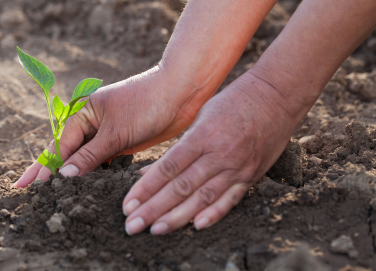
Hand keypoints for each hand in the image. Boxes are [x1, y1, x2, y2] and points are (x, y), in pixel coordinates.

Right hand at [12, 66, 214, 187]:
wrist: (180, 95)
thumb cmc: (146, 105)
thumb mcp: (115, 132)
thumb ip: (89, 156)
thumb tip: (63, 175)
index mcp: (84, 113)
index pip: (59, 146)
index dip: (44, 168)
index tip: (28, 187)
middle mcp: (92, 124)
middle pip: (66, 152)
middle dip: (49, 172)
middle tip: (27, 191)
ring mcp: (107, 134)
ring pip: (84, 159)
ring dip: (72, 176)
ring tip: (54, 196)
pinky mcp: (122, 143)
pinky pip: (102, 162)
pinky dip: (94, 174)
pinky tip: (86, 188)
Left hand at [122, 72, 300, 234]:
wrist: (277, 95)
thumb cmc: (233, 101)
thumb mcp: (201, 116)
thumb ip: (179, 146)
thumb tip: (151, 172)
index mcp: (202, 135)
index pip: (167, 168)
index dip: (146, 189)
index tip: (128, 204)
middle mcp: (218, 154)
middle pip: (180, 187)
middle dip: (153, 208)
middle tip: (133, 225)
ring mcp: (237, 166)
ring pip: (203, 198)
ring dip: (177, 217)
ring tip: (156, 229)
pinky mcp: (252, 174)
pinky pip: (231, 199)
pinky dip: (215, 214)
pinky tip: (197, 225)